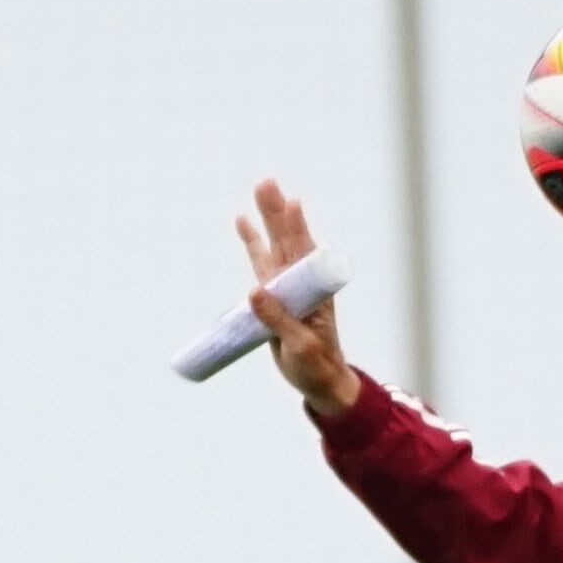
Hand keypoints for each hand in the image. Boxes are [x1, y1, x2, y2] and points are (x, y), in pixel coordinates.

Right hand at [235, 182, 361, 416]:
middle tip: (267, 182)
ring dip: (266, 218)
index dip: (298, 228)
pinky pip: (261, 263)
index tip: (293, 203)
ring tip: (260, 188)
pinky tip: (243, 222)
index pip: (304, 254)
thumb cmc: (316, 365)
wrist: (319, 380)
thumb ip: (278, 319)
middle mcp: (302, 282)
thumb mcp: (300, 345)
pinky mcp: (274, 294)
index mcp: (314, 292)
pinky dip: (253, 242)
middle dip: (277, 211)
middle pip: (288, 240)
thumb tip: (254, 290)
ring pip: (275, 245)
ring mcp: (288, 285)